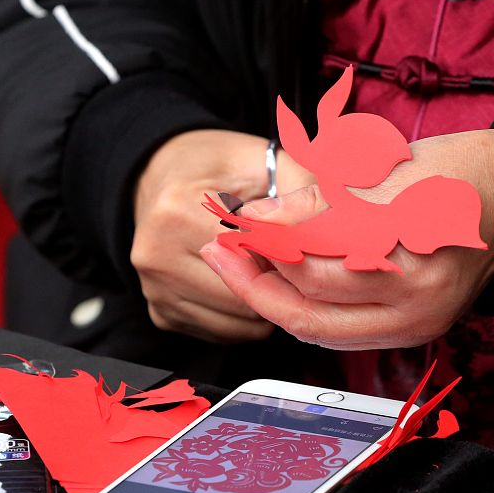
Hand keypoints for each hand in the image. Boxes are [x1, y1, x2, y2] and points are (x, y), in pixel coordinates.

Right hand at [132, 129, 313, 342]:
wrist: (159, 173)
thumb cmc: (215, 166)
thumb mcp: (261, 161)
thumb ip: (299, 190)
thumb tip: (338, 222)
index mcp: (178, 213)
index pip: (252, 259)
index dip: (288, 258)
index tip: (302, 245)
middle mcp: (157, 255)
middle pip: (244, 297)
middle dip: (280, 284)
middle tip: (292, 260)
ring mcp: (155, 288)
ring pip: (236, 322)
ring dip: (266, 305)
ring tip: (271, 268)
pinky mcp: (161, 312)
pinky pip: (221, 331)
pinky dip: (245, 317)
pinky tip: (251, 284)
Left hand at [200, 128, 493, 349]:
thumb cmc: (458, 173)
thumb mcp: (387, 166)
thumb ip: (319, 198)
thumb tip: (259, 217)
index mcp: (414, 242)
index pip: (316, 250)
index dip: (266, 236)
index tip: (234, 219)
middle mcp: (417, 295)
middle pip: (311, 299)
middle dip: (256, 275)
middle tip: (223, 246)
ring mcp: (417, 323)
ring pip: (319, 326)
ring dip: (270, 298)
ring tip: (240, 264)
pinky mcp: (412, 334)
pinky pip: (339, 334)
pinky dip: (302, 311)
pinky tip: (277, 285)